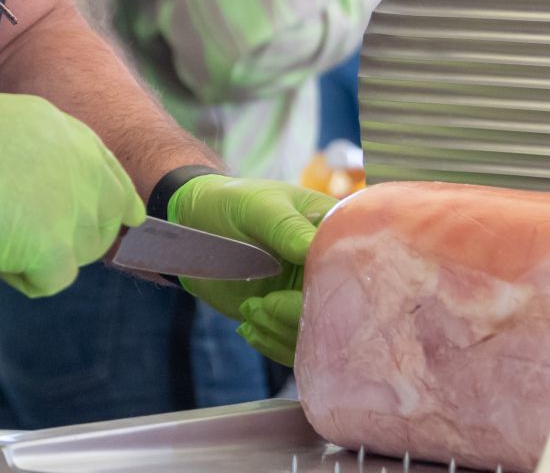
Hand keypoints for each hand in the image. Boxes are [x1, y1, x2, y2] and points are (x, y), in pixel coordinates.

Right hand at [0, 93, 143, 297]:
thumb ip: (36, 153)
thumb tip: (51, 193)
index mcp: (60, 125)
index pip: (109, 171)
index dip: (96, 202)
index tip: (77, 221)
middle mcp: (77, 158)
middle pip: (108, 215)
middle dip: (75, 233)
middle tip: (25, 236)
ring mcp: (68, 202)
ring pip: (86, 250)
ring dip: (49, 255)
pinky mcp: (50, 244)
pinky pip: (56, 279)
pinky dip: (25, 278)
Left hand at [168, 174, 336, 365]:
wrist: (196, 224)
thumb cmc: (232, 204)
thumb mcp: (259, 208)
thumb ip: (286, 227)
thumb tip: (312, 250)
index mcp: (334, 235)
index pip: (353, 269)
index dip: (333, 287)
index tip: (297, 292)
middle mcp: (329, 270)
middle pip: (339, 310)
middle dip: (300, 316)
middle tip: (264, 303)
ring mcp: (309, 296)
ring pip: (317, 335)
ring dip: (282, 332)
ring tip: (250, 309)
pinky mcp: (290, 319)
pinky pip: (295, 347)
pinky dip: (273, 344)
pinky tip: (249, 326)